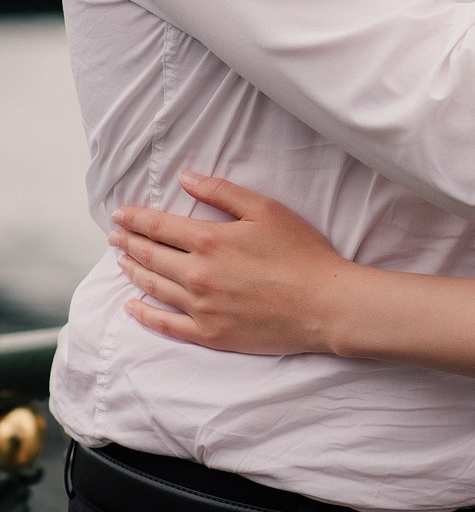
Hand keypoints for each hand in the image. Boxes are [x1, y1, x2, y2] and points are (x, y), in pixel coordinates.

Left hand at [109, 171, 349, 355]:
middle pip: (150, 256)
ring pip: (154, 288)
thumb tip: (185, 177)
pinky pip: (166, 324)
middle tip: (114, 237)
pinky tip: (132, 307)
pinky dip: (144, 314)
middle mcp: (196, 275)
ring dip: (133, 272)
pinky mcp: (210, 334)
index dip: (135, 219)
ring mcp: (201, 307)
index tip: (119, 214)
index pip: (158, 226)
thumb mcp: (266, 209)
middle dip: (129, 243)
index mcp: (209, 240)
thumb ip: (221, 192)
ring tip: (122, 262)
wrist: (324, 303)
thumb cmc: (301, 252)